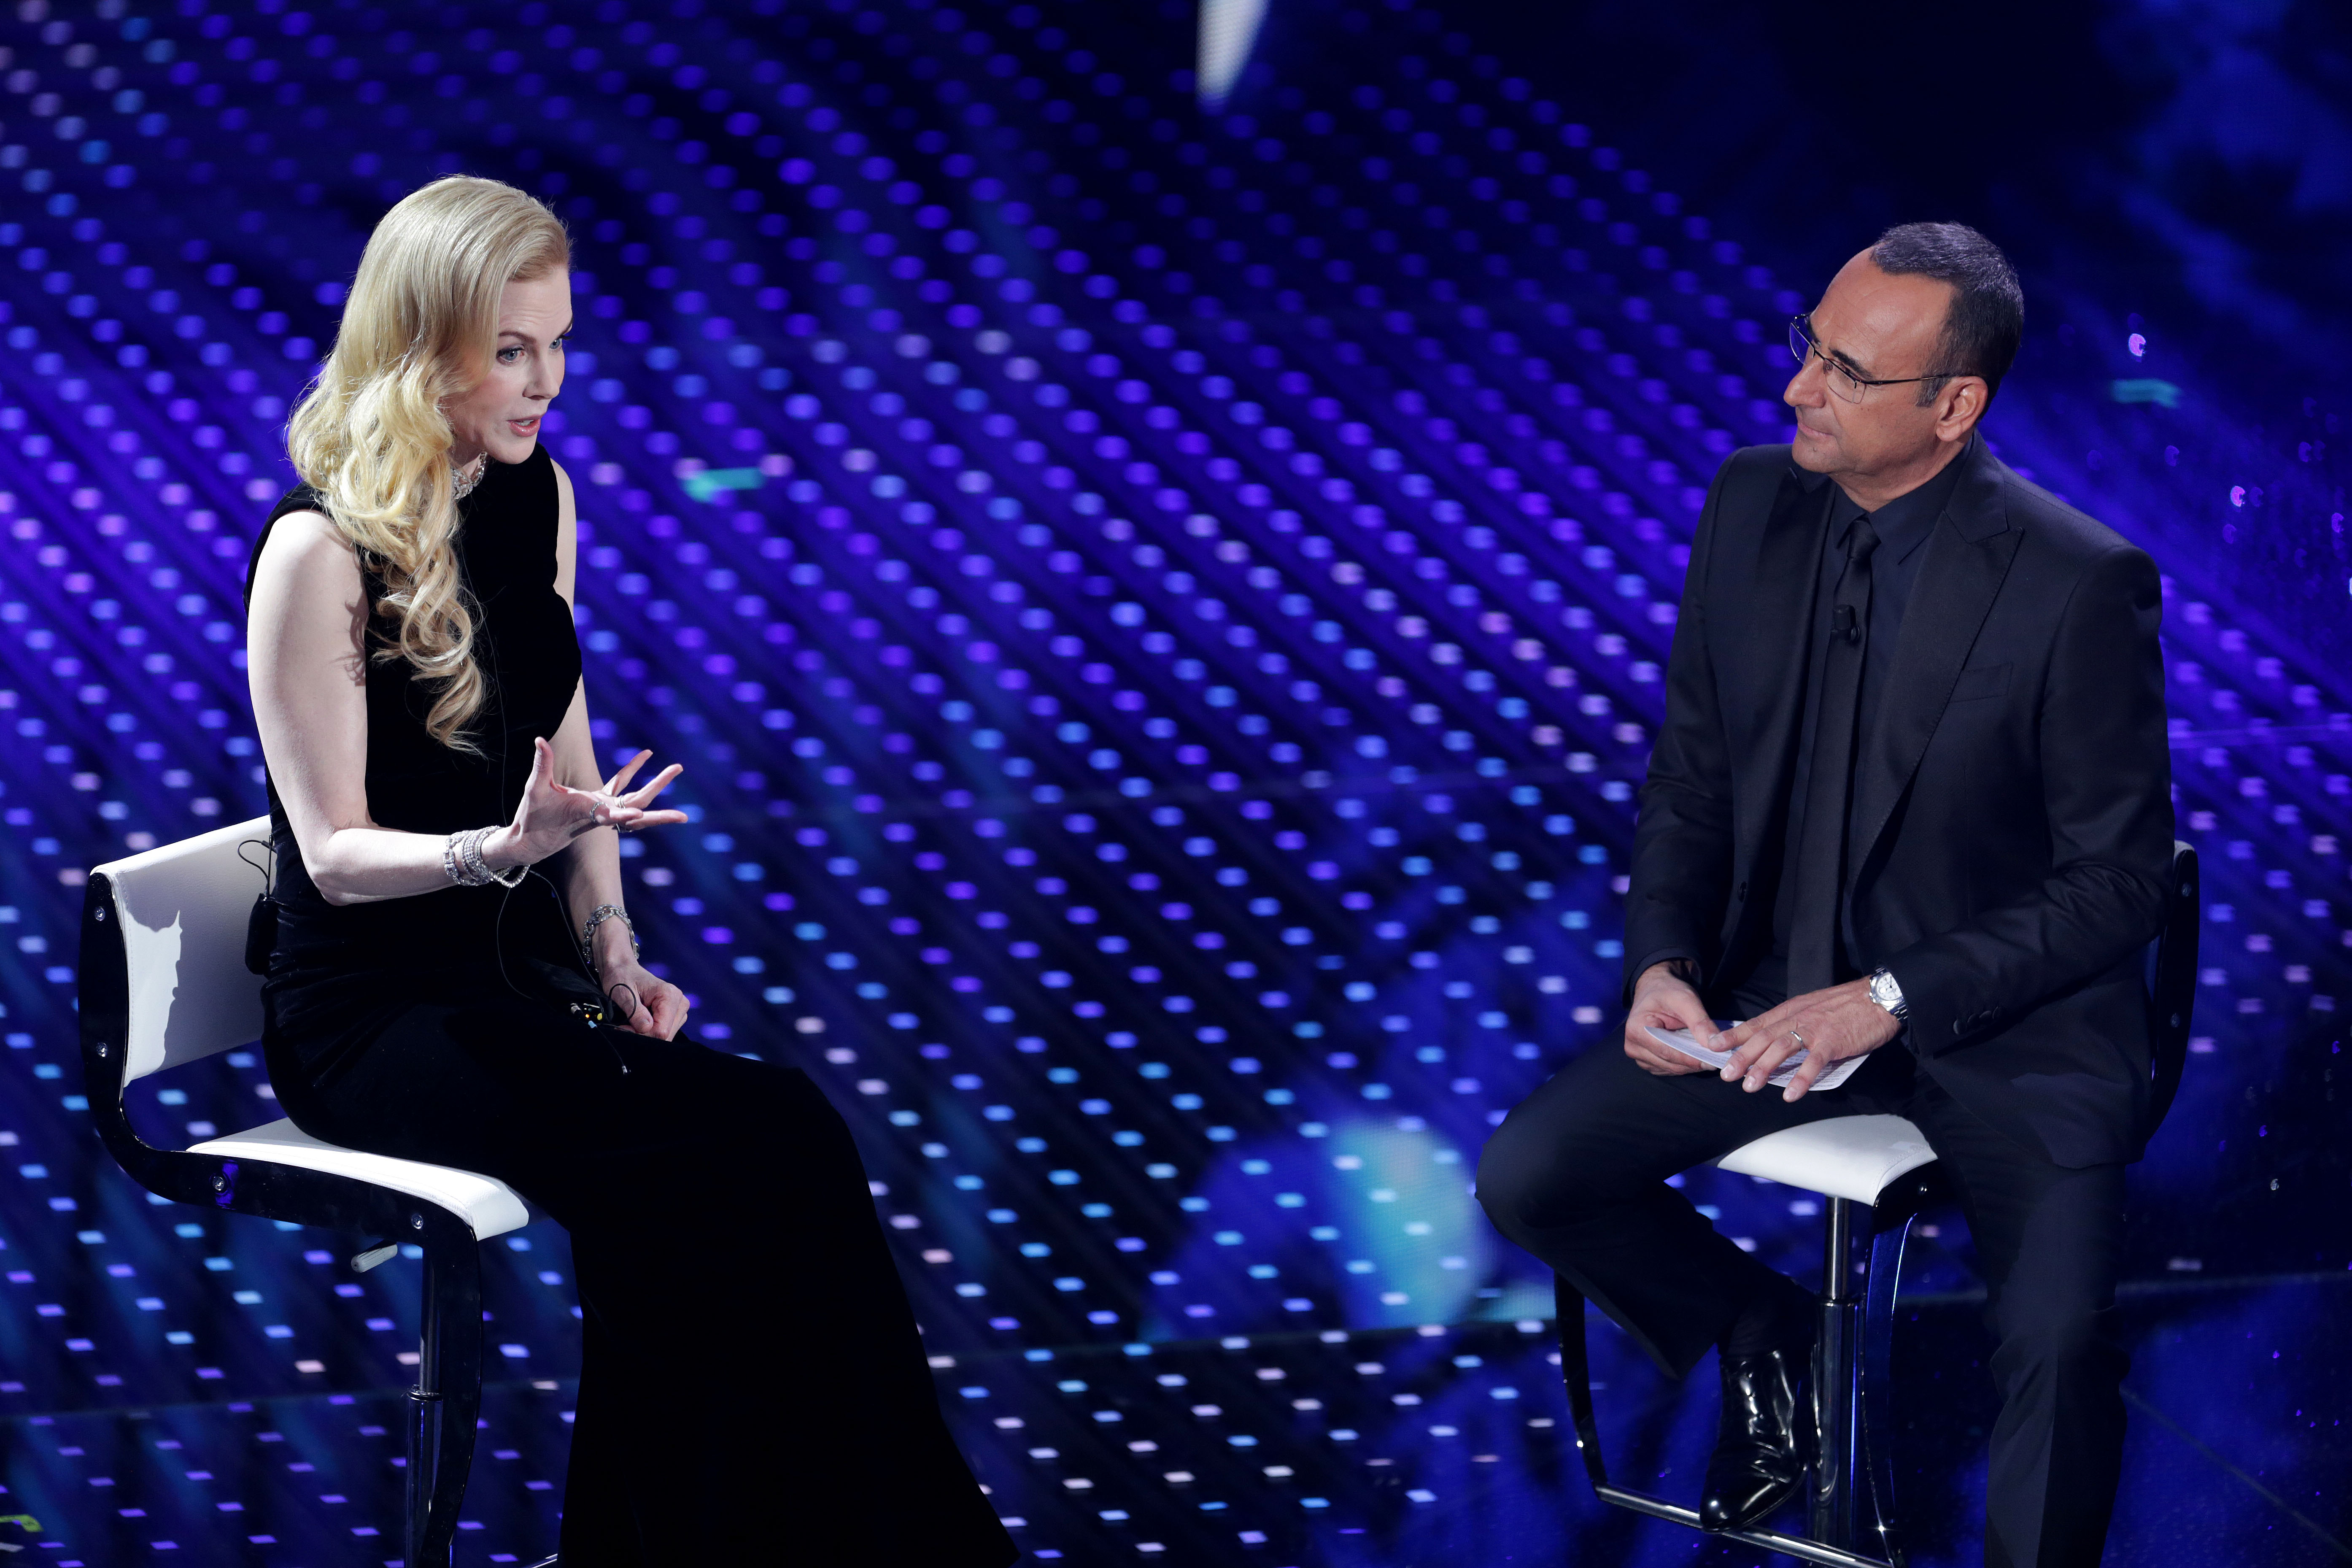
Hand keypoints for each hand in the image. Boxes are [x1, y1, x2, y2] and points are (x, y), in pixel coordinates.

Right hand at [491, 740, 686, 869]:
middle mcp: (600, 813)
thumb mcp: (535, 789)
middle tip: (679, 778)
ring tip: (676, 768)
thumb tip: (540, 740)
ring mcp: (602, 809)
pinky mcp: (599, 803)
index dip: (623, 814)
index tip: (640, 813)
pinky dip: (632, 770)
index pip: (609, 815)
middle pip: (635, 805)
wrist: (531, 839)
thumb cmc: (532, 816)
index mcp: (585, 813)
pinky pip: (621, 786)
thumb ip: (541, 764)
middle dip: (657, 790)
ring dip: (655, 784)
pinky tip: (646, 755)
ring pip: (635, 798)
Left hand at [598, 958, 688, 1039]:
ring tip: (633, 1020)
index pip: (662, 1030)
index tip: (624, 1028)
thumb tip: (646, 1028)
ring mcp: (680, 1009)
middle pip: (666, 1035)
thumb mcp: (623, 994)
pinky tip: (641, 1021)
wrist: (624, 970)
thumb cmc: (622, 978)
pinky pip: (665, 1031)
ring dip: (647, 1033)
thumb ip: (635, 1012)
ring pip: (666, 1036)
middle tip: (626, 1025)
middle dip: (644, 1034)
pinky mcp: (676, 1014)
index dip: (642, 1034)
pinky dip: (651, 1031)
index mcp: (670, 995)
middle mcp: (680, 1002)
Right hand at [1624, 961, 1715, 1075]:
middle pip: (1669, 1063)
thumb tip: (1715, 1046)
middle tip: (1715, 1059)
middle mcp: (1632, 1046)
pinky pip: (1667, 1069)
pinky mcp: (1645, 1060)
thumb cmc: (1667, 992)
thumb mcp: (1686, 999)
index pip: (1667, 1051)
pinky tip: (1693, 1055)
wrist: (1654, 989)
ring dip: (1689, 1066)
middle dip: (1693, 1062)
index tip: (1713, 1061)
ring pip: (1670, 1069)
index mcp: (1637, 1029)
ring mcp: (1638, 1056)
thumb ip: (1700, 1022)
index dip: (1691, 1058)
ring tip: (1706, 1056)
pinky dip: (1683, 1065)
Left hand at [1712, 979, 1899, 1100]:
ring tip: (1750, 1086)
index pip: (1757, 1023)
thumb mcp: (1813, 1008)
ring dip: (1763, 1067)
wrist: (1879, 997)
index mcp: (1791, 1010)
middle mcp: (1798, 1017)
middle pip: (1763, 1037)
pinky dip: (1801, 1079)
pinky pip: (1813, 1062)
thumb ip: (1795, 1023)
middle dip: (1741, 1056)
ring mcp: (1815, 1029)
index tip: (1713, 1045)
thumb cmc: (1847, 1005)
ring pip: (1781, 1047)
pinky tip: (1791, 1094)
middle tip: (1726, 1074)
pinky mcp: (1834, 1042)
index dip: (1734, 1035)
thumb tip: (1776, 1042)